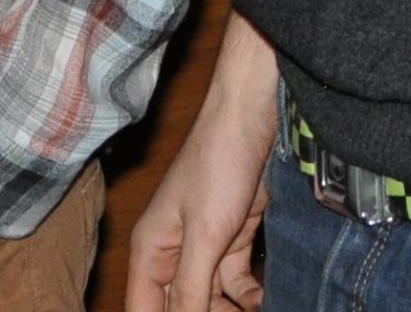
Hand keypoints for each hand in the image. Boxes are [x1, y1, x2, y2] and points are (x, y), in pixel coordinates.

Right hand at [128, 67, 273, 311]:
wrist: (255, 117)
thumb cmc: (218, 164)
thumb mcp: (204, 236)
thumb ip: (190, 290)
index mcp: (151, 252)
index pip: (144, 310)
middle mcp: (173, 253)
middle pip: (179, 307)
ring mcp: (204, 245)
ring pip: (210, 299)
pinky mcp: (233, 237)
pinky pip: (236, 282)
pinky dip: (250, 296)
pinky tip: (265, 302)